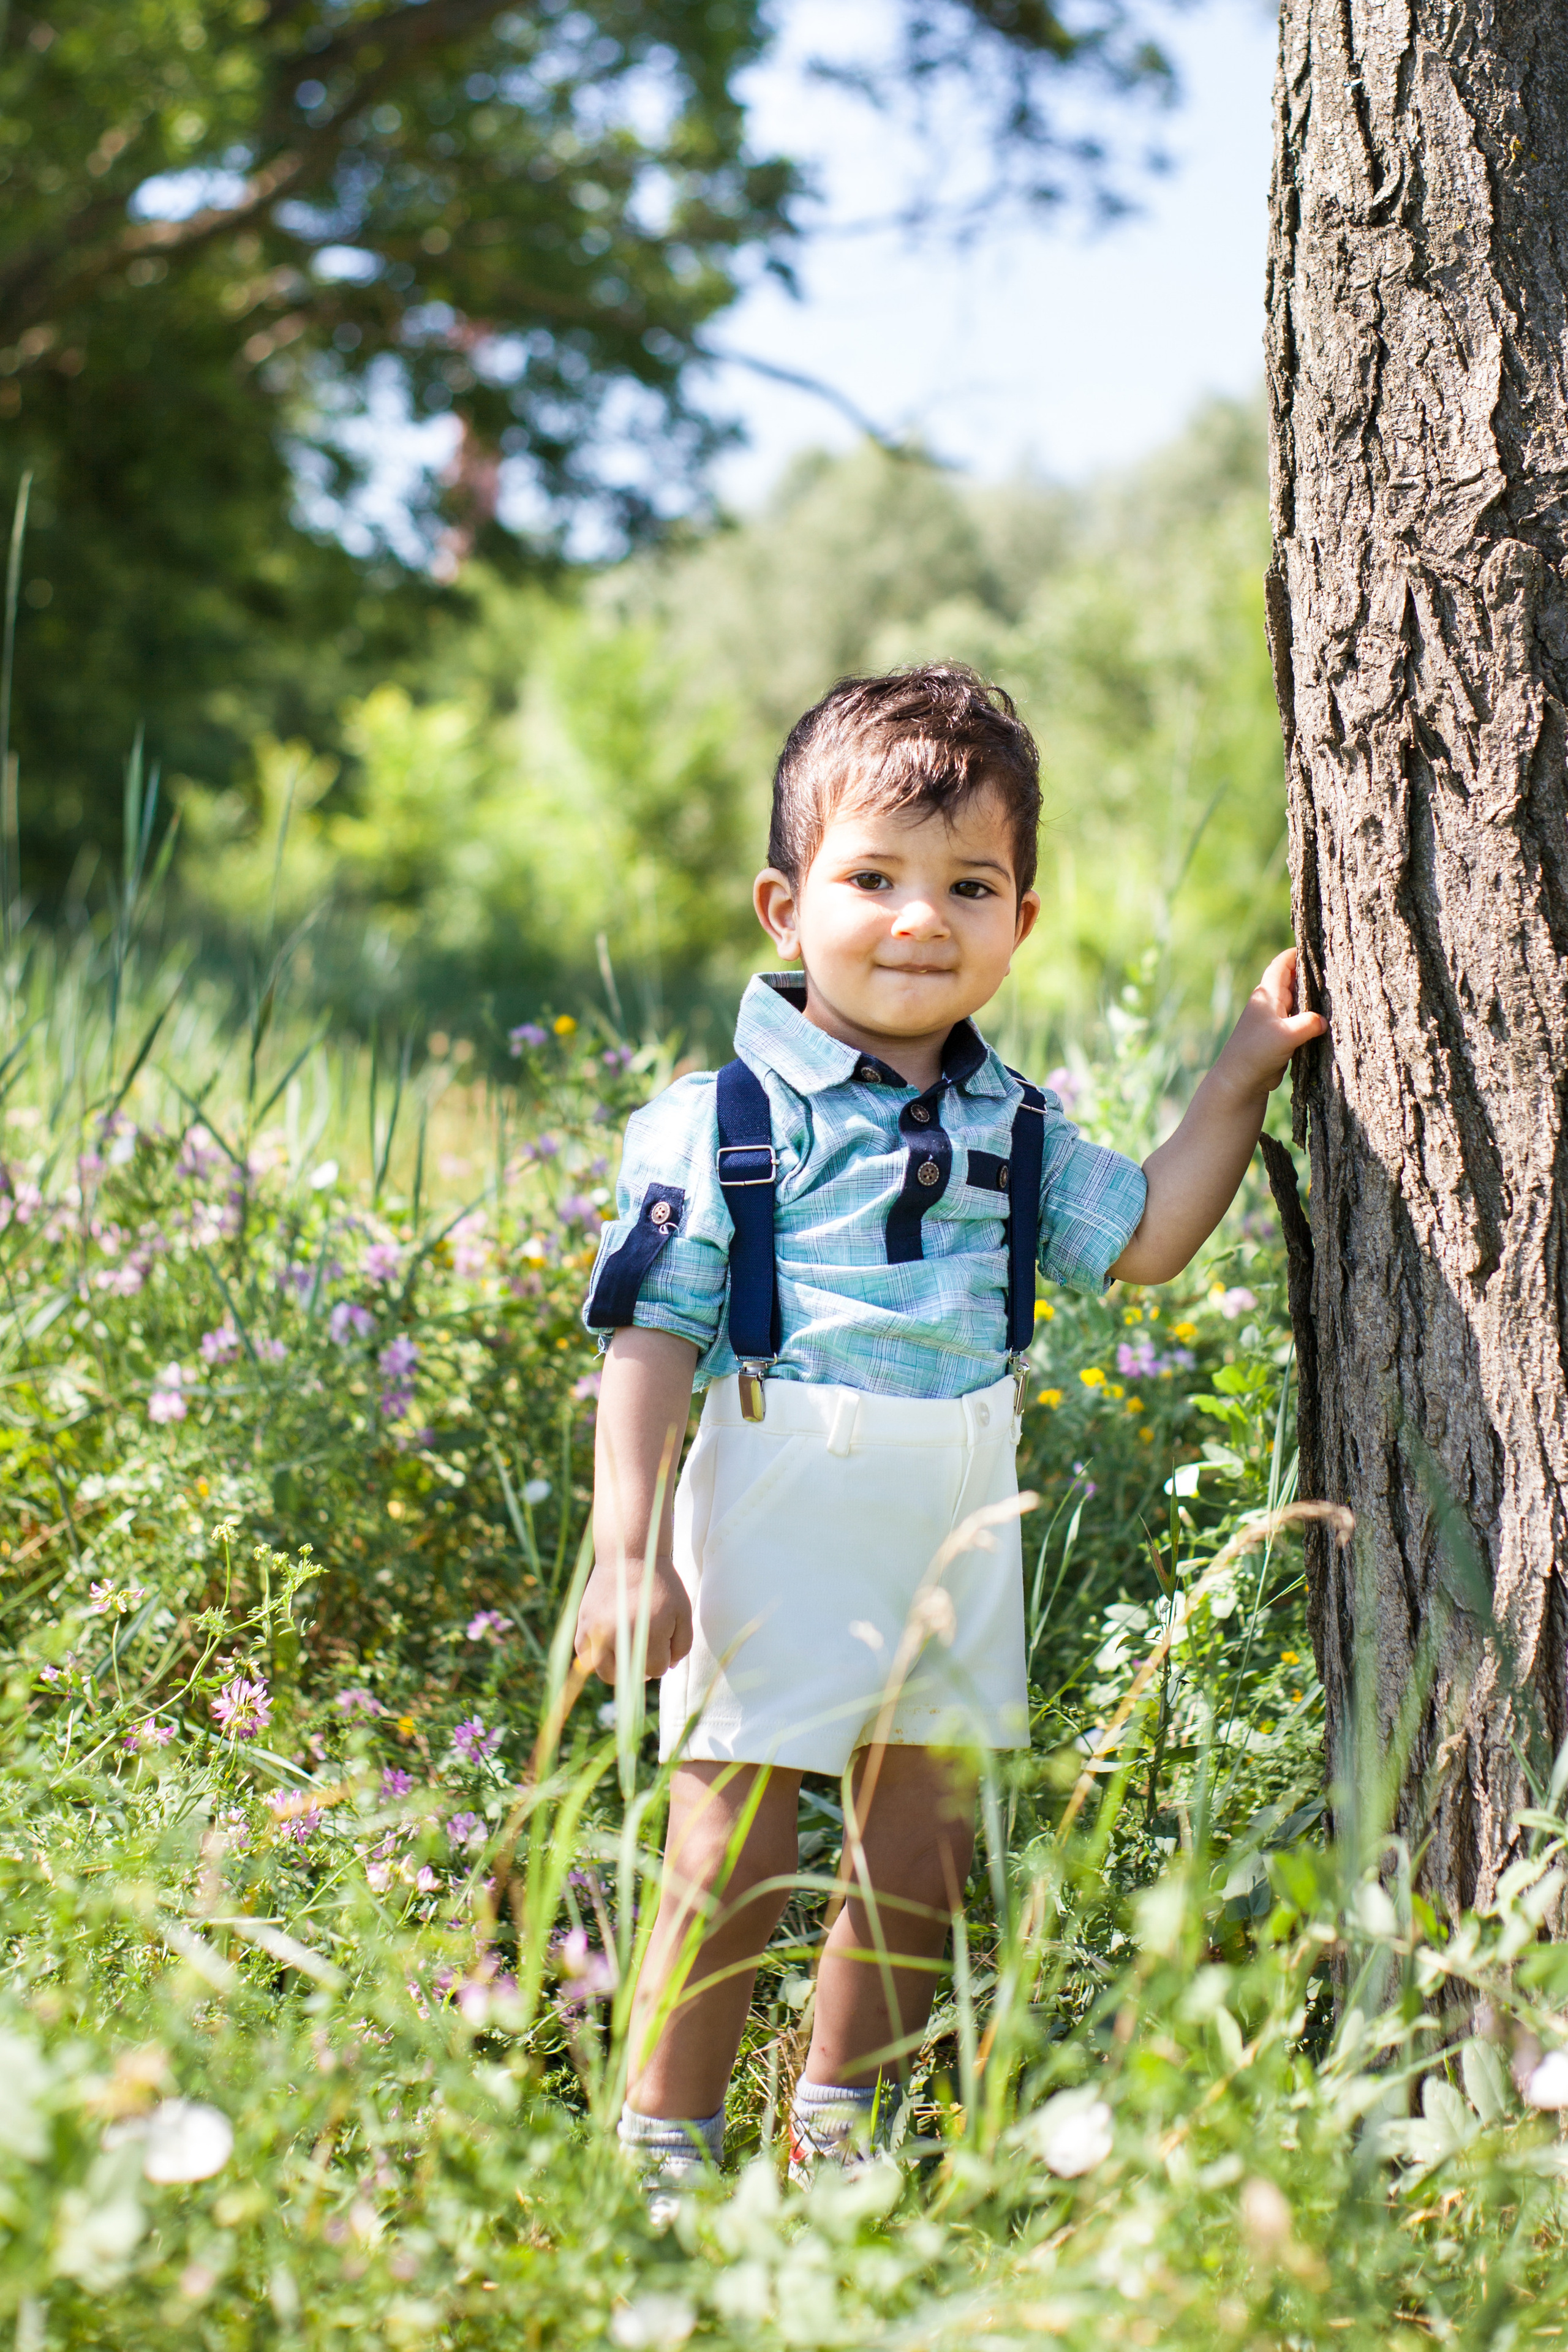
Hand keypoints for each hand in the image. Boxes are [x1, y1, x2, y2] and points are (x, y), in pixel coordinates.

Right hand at [573, 1555, 692, 1683]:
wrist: (630, 1555)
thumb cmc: (660, 1584)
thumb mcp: (682, 1611)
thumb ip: (682, 1644)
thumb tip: (669, 1667)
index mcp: (651, 1630)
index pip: (657, 1668)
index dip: (663, 1661)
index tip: (663, 1647)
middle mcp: (622, 1633)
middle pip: (631, 1674)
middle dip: (643, 1669)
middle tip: (646, 1656)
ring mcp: (599, 1630)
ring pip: (605, 1671)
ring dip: (619, 1672)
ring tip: (626, 1659)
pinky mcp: (584, 1623)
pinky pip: (585, 1655)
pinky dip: (595, 1659)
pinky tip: (608, 1650)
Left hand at [1212, 948, 1326, 1101]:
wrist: (1241, 1079)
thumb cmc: (1256, 1052)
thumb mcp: (1286, 1035)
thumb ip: (1308, 1023)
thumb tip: (1324, 1021)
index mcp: (1267, 995)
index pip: (1281, 965)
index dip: (1295, 954)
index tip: (1312, 945)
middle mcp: (1270, 1004)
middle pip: (1292, 981)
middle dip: (1309, 973)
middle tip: (1333, 966)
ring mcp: (1275, 1020)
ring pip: (1297, 1001)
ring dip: (1312, 997)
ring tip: (1334, 990)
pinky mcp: (1280, 1036)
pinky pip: (1298, 1020)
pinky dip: (1310, 1016)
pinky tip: (1325, 1017)